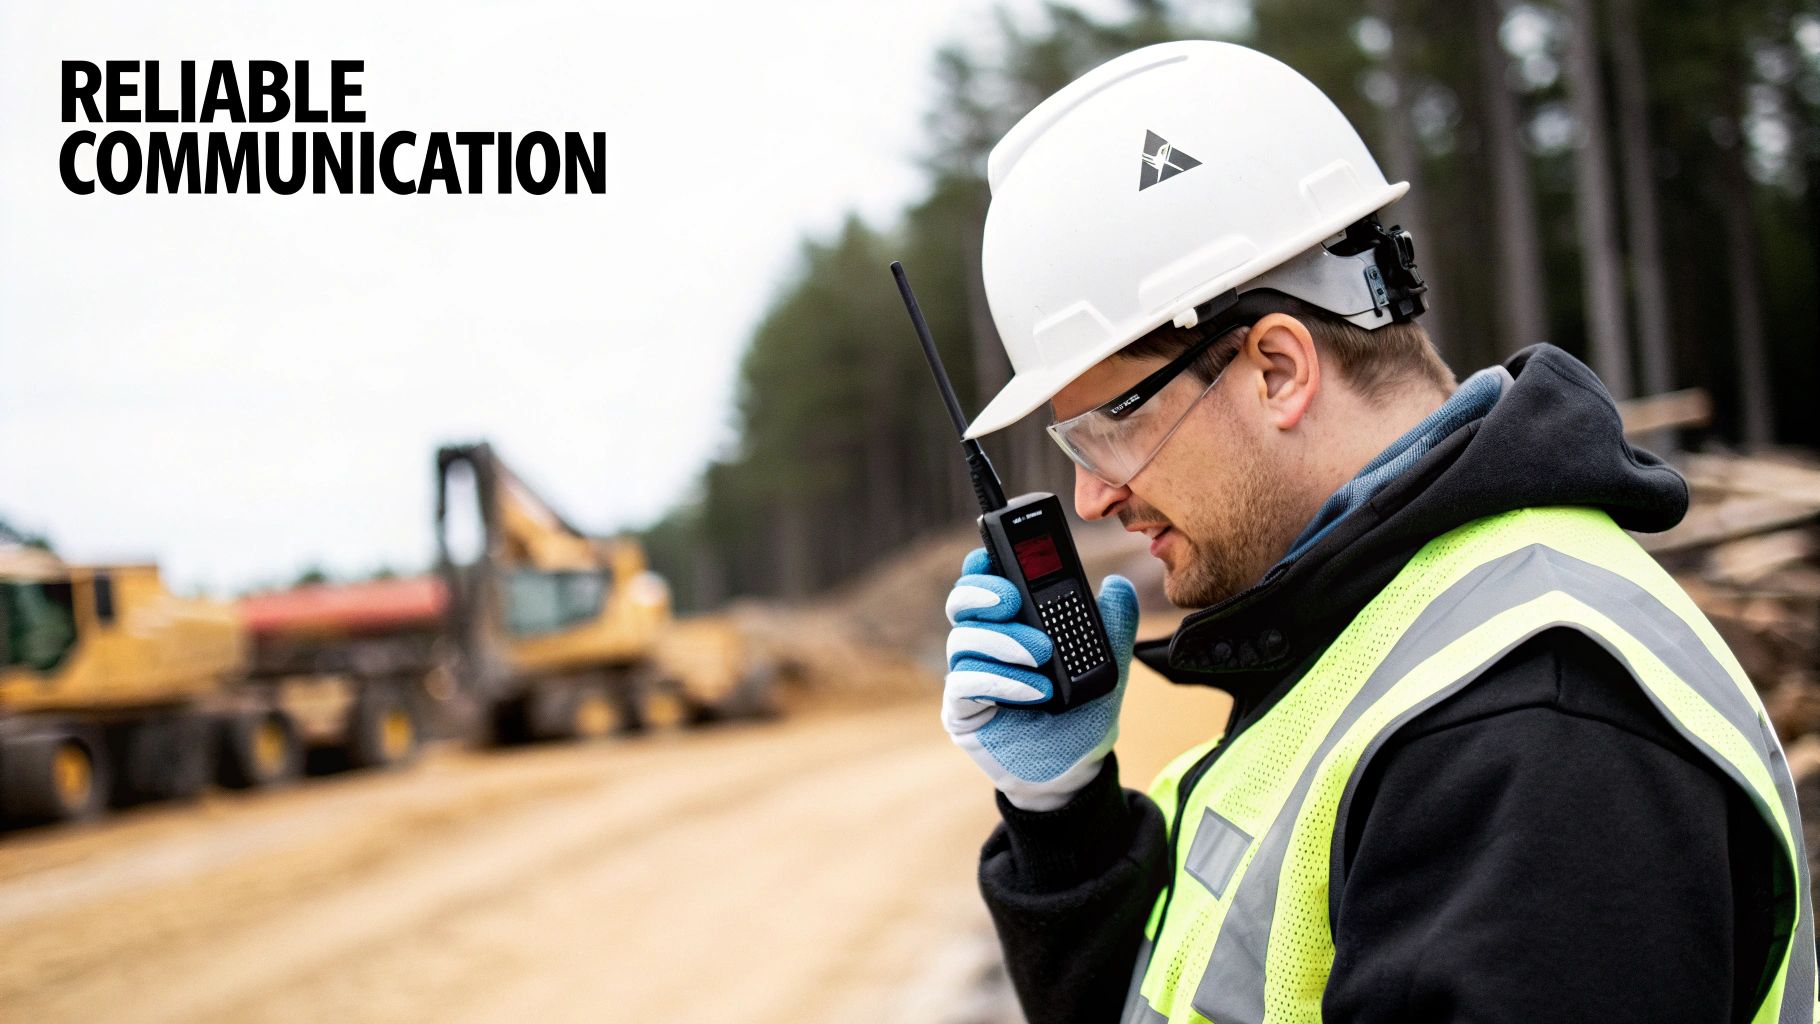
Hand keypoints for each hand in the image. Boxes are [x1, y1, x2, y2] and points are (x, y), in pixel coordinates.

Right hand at [942, 547, 1138, 810]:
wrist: (1077, 771)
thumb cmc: (1083, 716)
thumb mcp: (1108, 665)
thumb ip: (1114, 623)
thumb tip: (1117, 584)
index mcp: (1011, 625)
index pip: (985, 584)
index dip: (983, 565)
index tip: (993, 554)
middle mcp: (984, 646)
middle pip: (961, 604)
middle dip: (983, 594)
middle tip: (1013, 599)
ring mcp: (970, 678)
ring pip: (962, 641)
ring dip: (1002, 642)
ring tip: (1042, 655)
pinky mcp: (963, 712)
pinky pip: (964, 684)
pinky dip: (1000, 680)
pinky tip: (1036, 690)